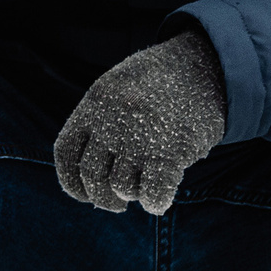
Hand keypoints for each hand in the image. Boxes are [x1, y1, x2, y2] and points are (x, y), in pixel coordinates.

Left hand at [54, 29, 228, 215]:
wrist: (205, 66)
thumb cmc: (160, 84)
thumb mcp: (119, 88)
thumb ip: (100, 122)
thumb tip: (91, 176)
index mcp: (94, 104)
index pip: (65, 154)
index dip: (72, 182)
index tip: (85, 194)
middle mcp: (111, 121)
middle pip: (92, 176)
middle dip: (103, 198)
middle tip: (118, 204)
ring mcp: (139, 137)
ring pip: (122, 187)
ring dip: (133, 195)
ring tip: (145, 187)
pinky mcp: (171, 151)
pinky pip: (153, 193)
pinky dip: (155, 203)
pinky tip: (160, 200)